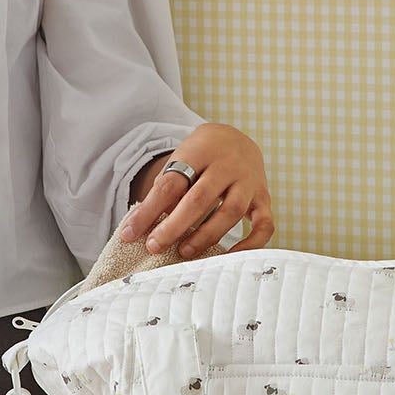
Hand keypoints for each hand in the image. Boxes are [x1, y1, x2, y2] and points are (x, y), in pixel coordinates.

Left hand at [120, 123, 274, 258]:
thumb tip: (139, 228)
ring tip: (184, 251)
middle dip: (174, 226)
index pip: (171, 184)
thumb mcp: (179, 162)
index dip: (149, 211)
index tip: (129, 234)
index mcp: (199, 152)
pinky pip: (264, 225)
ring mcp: (249, 181)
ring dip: (206, 235)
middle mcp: (227, 165)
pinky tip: (227, 257)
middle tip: (154, 246)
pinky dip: (249, 245)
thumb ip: (165, 191)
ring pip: (231, 211)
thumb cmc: (200, 157)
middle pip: (199, 198)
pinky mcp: (264, 198)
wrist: (235, 137)